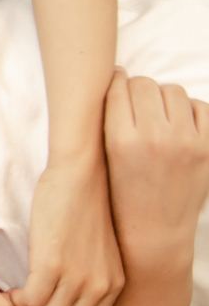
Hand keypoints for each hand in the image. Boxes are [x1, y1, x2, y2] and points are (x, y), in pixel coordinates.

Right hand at [9, 158, 122, 305]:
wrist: (81, 174)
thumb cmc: (82, 205)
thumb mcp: (98, 249)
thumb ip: (89, 274)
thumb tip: (66, 291)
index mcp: (112, 286)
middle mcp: (99, 288)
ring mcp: (78, 278)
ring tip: (15, 299)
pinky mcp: (53, 265)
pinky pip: (30, 301)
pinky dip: (17, 300)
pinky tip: (13, 289)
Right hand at [104, 69, 208, 270]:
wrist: (155, 231)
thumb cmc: (122, 193)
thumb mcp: (105, 156)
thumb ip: (111, 117)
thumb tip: (121, 75)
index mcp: (120, 141)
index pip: (118, 88)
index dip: (115, 82)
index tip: (115, 84)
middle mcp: (154, 138)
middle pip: (145, 84)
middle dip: (138, 90)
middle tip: (135, 105)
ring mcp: (186, 143)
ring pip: (173, 91)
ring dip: (164, 98)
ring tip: (157, 116)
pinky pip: (202, 106)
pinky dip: (190, 110)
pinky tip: (179, 124)